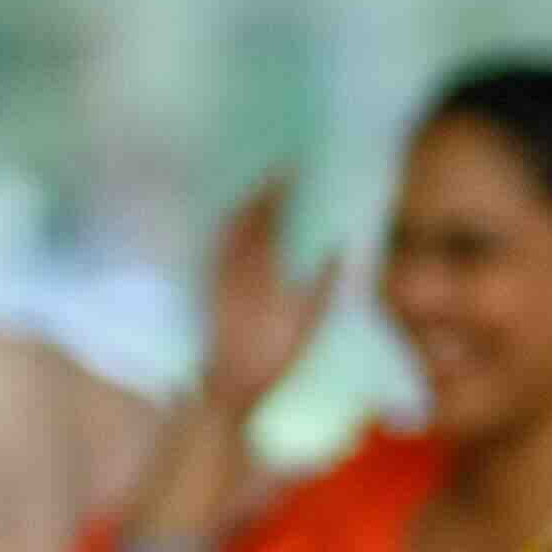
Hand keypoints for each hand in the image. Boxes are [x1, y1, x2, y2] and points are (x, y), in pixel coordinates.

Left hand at [201, 174, 341, 427]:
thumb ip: (325, 283)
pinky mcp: (212, 288)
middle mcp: (236, 265)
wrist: (233, 381)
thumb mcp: (309, 320)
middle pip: (244, 218)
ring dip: (241, 209)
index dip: (276, 190)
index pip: (267, 216)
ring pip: (227, 230)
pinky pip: (218, 247)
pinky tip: (234, 231)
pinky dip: (227, 230)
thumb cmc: (275, 353)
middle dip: (257, 194)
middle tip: (271, 179)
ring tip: (255, 198)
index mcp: (262, 267)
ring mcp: (220, 276)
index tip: (287, 171)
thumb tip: (339, 248)